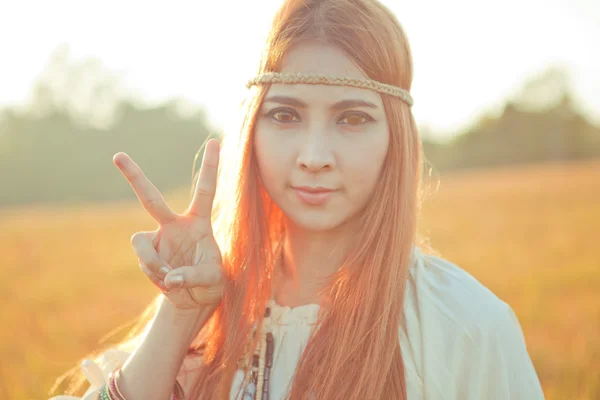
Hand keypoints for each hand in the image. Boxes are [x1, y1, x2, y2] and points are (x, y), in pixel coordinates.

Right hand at [113, 139, 223, 310]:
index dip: (210, 167)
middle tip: (117, 155)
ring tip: (170, 277)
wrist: (195, 299)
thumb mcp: (212, 278)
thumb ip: (193, 276)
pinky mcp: (147, 255)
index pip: (204, 190)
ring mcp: (158, 239)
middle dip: (134, 177)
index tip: (215, 140)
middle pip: (151, 198)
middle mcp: (175, 225)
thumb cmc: (211, 281)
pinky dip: (154, 273)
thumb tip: (169, 277)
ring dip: (152, 263)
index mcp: (198, 222)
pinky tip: (166, 281)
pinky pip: (144, 261)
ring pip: (140, 242)